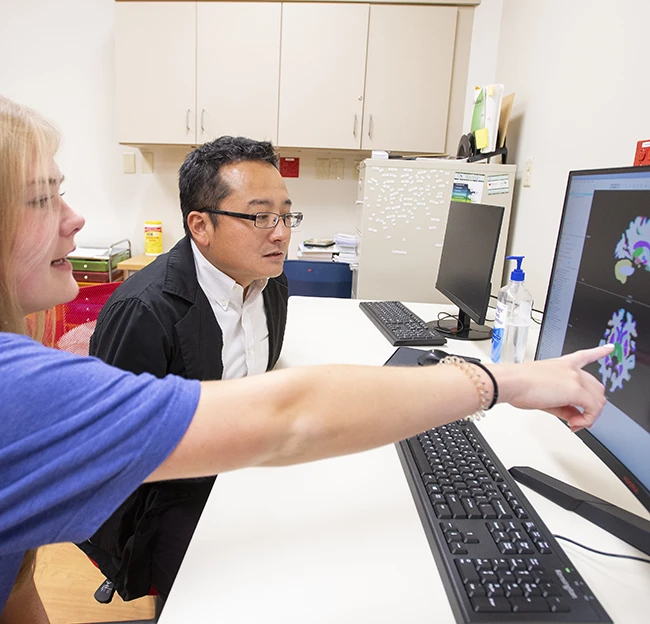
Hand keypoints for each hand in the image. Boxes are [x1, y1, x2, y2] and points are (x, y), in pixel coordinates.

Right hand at [492, 344, 613, 431]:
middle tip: (576, 420)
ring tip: (574, 423)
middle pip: (597, 388)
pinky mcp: (576, 390)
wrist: (511, 382)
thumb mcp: (544, 395)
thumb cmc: (518, 385)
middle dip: (592, 407)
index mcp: (562, 364)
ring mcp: (575, 378)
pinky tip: (575, 424)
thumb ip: (563, 406)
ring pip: (598, 399)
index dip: (599, 352)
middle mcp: (572, 369)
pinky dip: (588, 419)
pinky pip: (593, 409)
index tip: (609, 348)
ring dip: (590, 415)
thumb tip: (573, 416)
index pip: (585, 356)